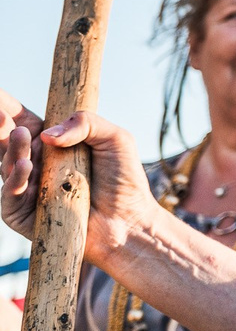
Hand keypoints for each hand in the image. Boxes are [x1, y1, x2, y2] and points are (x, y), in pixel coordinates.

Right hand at [3, 104, 160, 267]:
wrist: (128, 220)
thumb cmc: (123, 179)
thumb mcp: (114, 139)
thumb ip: (86, 123)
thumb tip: (47, 133)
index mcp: (53, 144)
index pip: (23, 121)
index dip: (8, 110)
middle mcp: (36, 165)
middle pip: (8, 142)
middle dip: (1, 128)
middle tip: (1, 115)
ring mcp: (28, 189)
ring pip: (8, 166)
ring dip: (12, 149)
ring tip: (22, 135)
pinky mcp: (24, 215)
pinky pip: (10, 196)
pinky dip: (15, 180)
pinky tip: (25, 167)